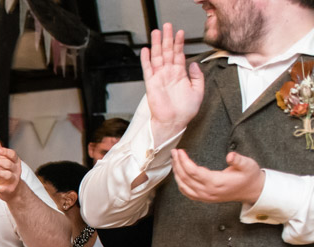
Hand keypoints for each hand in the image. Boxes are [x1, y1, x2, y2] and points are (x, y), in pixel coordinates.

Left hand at [0, 134, 24, 201]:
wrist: (14, 190)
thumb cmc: (7, 171)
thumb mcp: (3, 159)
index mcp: (15, 161)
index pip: (12, 155)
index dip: (5, 152)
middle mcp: (16, 170)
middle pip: (8, 164)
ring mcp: (13, 180)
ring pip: (7, 175)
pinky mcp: (9, 190)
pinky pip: (2, 189)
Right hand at [142, 23, 203, 140]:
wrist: (174, 122)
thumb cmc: (186, 110)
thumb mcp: (199, 91)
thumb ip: (197, 76)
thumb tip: (194, 64)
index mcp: (180, 75)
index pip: (179, 55)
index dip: (179, 43)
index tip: (180, 32)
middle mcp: (169, 74)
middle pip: (167, 52)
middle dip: (167, 38)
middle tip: (167, 26)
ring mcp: (159, 78)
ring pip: (157, 57)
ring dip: (157, 44)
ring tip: (157, 32)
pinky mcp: (151, 84)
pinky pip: (148, 69)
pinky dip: (146, 59)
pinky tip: (146, 49)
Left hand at [172, 149, 265, 205]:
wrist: (251, 190)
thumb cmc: (249, 176)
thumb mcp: (248, 165)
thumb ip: (239, 160)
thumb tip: (230, 156)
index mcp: (216, 182)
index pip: (193, 172)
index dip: (184, 161)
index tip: (180, 151)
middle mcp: (207, 191)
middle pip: (185, 178)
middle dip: (177, 164)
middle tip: (174, 152)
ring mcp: (204, 197)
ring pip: (183, 186)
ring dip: (176, 172)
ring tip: (174, 160)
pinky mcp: (203, 198)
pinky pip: (186, 192)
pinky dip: (179, 182)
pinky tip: (178, 173)